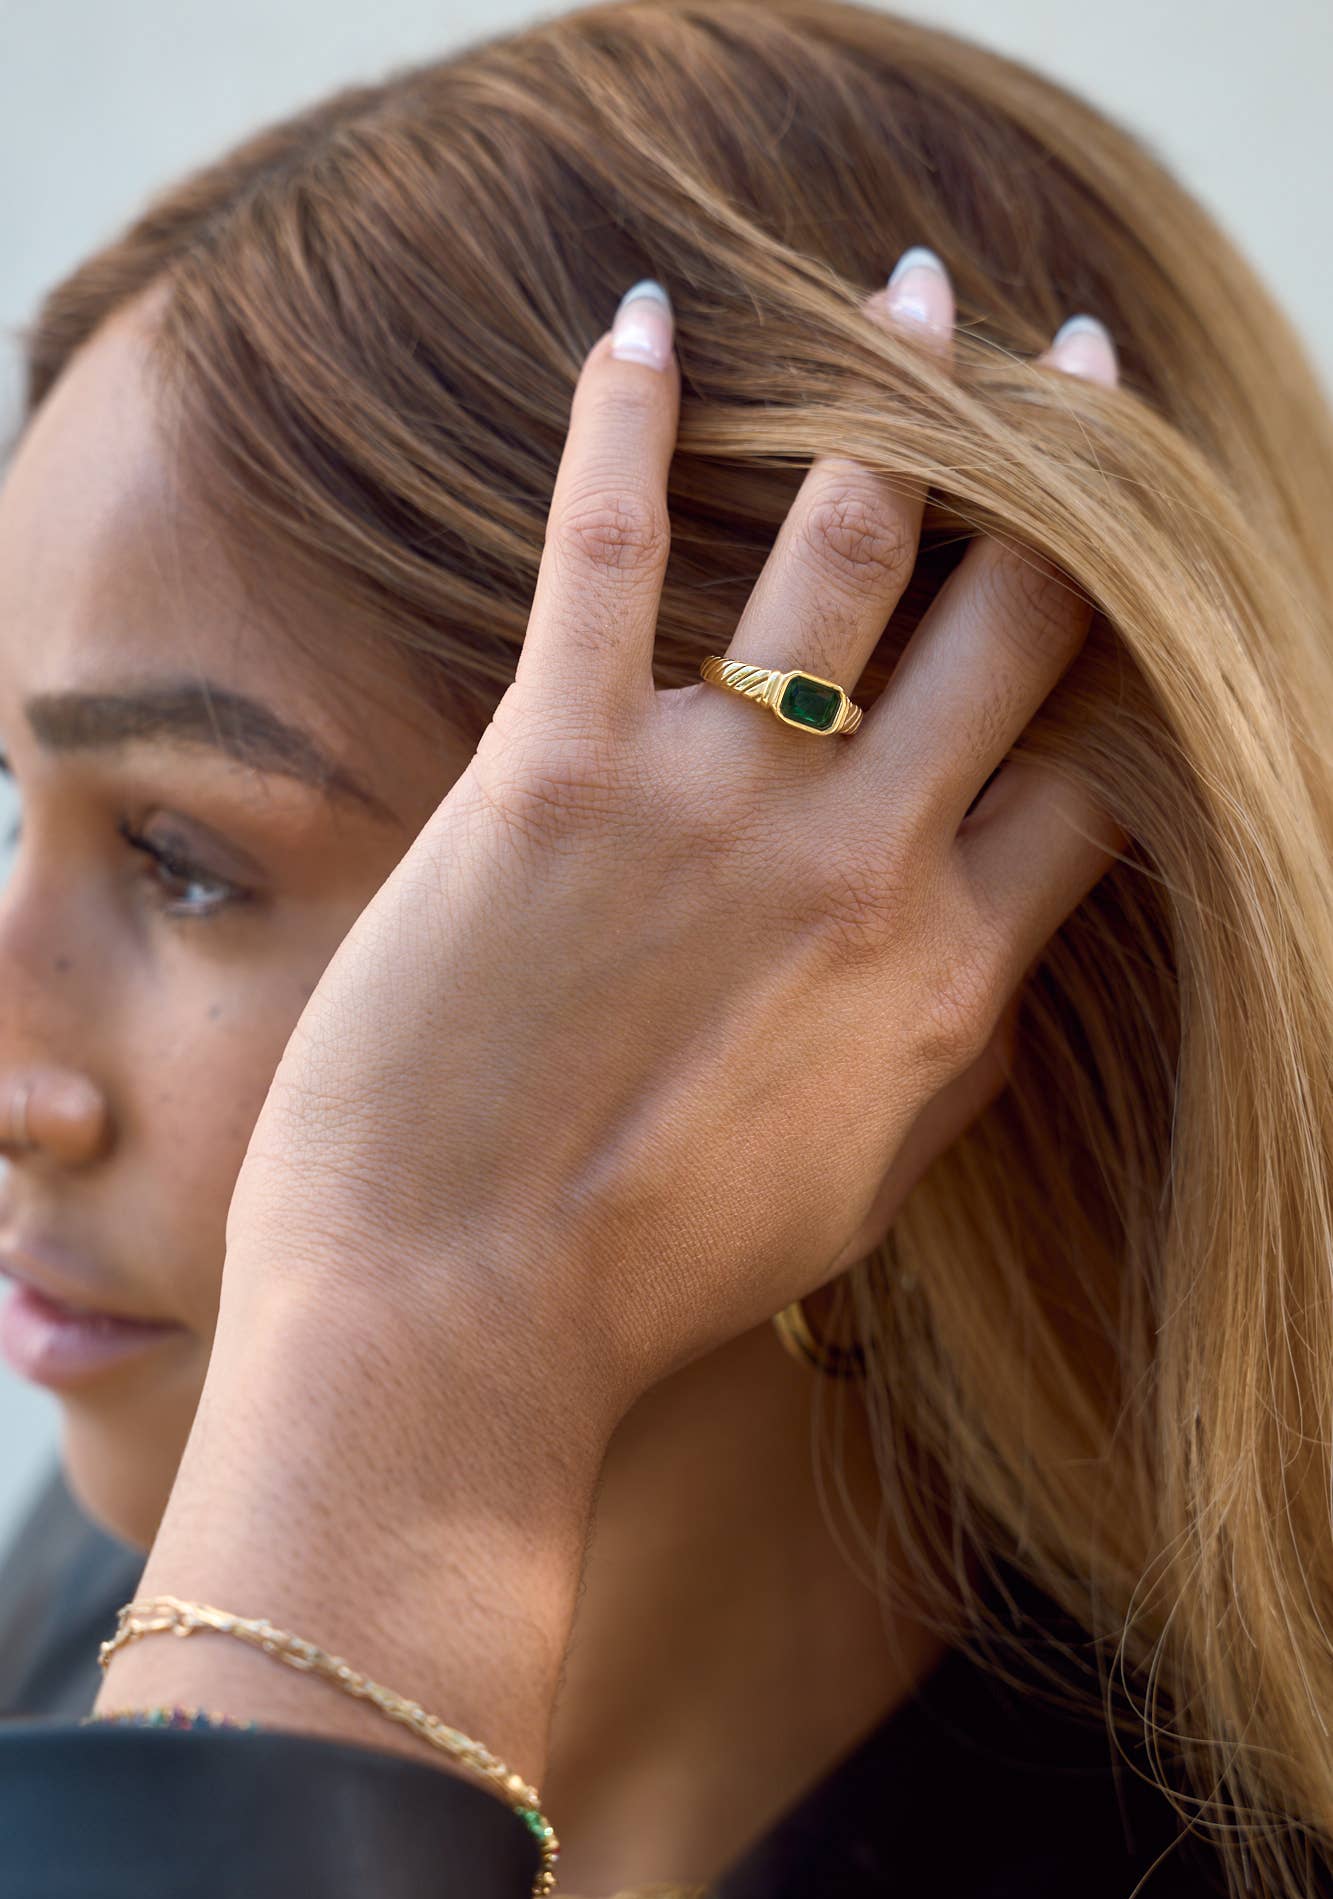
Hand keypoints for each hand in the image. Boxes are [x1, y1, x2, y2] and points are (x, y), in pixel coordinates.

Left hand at [216, 271, 1122, 1445]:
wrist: (455, 1326)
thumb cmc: (649, 1278)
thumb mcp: (861, 1188)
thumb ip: (953, 1055)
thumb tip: (1008, 961)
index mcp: (949, 973)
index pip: (1094, 765)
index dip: (1127, 658)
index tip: (1121, 577)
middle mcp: (864, 864)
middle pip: (1017, 617)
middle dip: (1064, 474)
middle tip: (1077, 366)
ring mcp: (714, 807)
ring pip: (852, 545)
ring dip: (905, 396)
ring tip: (924, 296)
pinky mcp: (552, 776)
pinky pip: (609, 553)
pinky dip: (627, 421)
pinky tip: (651, 321)